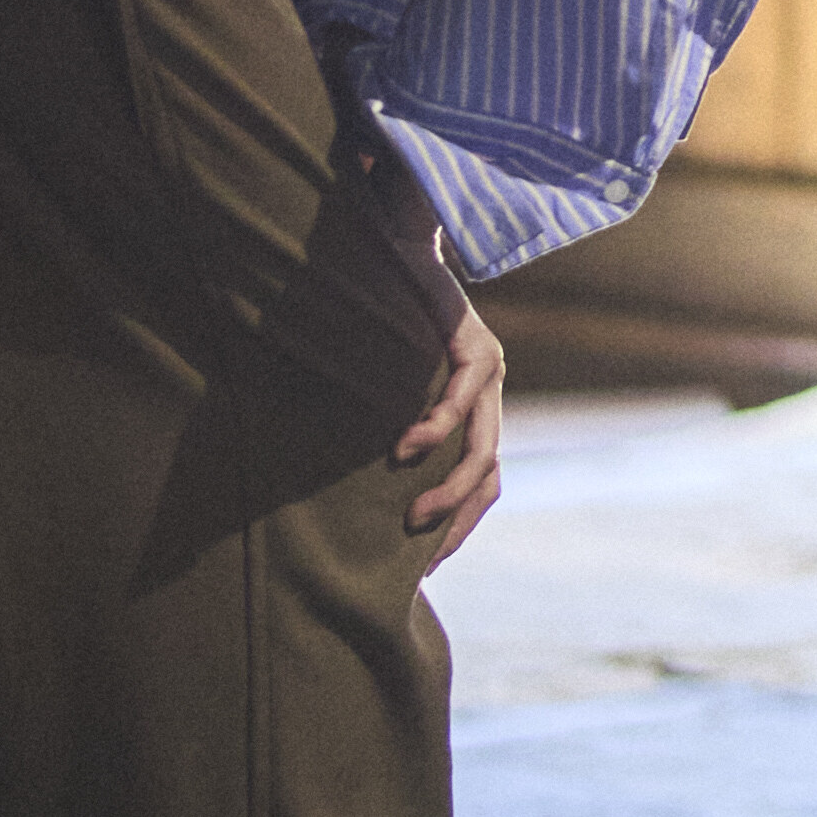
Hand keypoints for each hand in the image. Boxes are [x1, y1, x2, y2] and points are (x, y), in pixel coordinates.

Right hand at [394, 255, 510, 554]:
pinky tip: (404, 450)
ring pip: (482, 447)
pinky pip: (464, 395)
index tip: (424, 568)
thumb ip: (374, 433)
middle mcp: (487, 396)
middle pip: (487, 476)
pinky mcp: (474, 342)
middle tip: (420, 558)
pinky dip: (435, 427)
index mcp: (470, 412)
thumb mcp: (378, 392)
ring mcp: (488, 370)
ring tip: (414, 517)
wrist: (393, 248)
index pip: (479, 484)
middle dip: (456, 522)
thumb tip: (329, 493)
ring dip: (450, 488)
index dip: (457, 526)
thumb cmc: (375, 323)